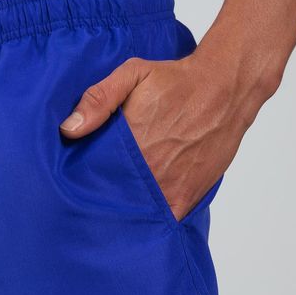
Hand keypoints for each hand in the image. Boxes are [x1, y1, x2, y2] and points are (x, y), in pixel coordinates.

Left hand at [60, 36, 279, 220]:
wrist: (226, 88)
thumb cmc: (177, 80)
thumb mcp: (132, 75)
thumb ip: (98, 99)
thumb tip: (69, 129)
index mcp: (129, 145)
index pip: (93, 175)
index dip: (84, 180)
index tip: (77, 181)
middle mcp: (149, 170)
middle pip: (114, 196)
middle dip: (103, 197)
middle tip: (96, 194)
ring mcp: (169, 187)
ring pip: (138, 210)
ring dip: (127, 209)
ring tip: (116, 206)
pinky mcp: (188, 196)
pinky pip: (165, 218)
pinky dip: (154, 219)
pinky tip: (144, 215)